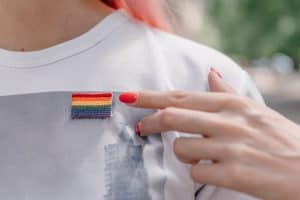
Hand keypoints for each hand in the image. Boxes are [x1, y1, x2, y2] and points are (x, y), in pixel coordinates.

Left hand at [119, 68, 299, 199]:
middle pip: (173, 116)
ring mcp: (230, 148)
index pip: (181, 96)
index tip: (130, 97)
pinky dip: (198, 173)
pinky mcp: (234, 173)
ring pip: (181, 148)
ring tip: (198, 156)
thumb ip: (226, 92)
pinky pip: (197, 173)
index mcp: (230, 104)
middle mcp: (228, 122)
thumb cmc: (280, 138)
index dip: (151, 97)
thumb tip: (210, 73)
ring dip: (183, 154)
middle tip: (142, 128)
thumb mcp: (253, 109)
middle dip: (150, 122)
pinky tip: (214, 171)